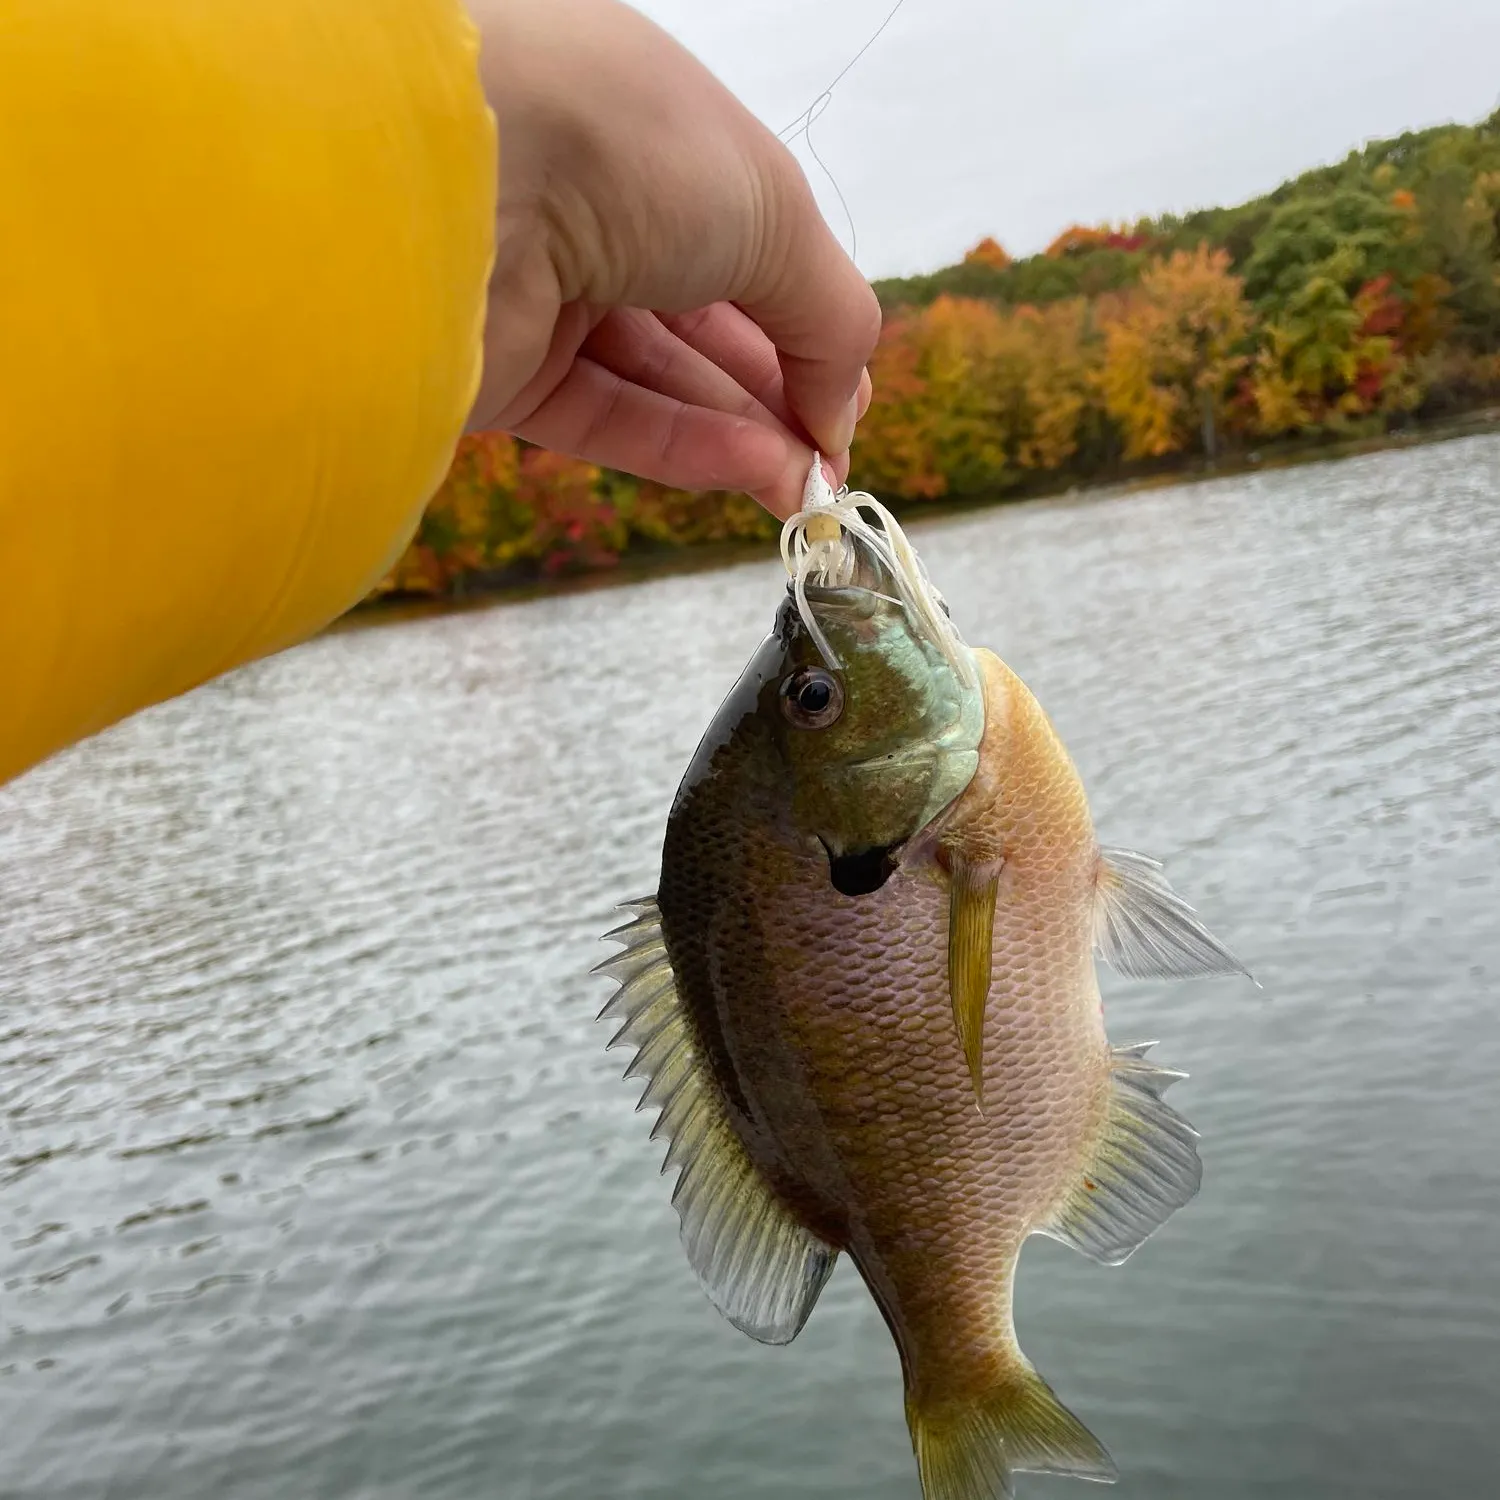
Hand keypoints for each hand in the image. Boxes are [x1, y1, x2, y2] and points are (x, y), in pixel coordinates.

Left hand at [464, 0, 879, 517]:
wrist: (465, 171)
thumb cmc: (631, 144)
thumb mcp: (776, 213)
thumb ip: (828, 318)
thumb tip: (841, 413)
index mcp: (663, 143)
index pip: (750, 253)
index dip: (806, 332)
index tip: (846, 404)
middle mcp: (600, 213)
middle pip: (709, 330)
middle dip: (782, 399)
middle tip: (833, 465)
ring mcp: (547, 296)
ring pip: (663, 384)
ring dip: (745, 437)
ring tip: (807, 487)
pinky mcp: (504, 372)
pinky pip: (609, 418)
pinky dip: (687, 449)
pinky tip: (755, 471)